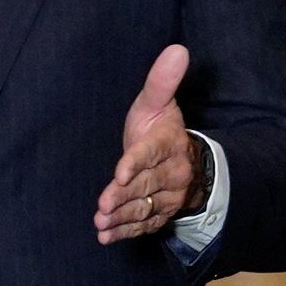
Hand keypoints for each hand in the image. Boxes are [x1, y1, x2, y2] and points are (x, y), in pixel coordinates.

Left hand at [92, 45, 204, 242]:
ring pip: (144, 207)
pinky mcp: (161, 213)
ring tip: (101, 223)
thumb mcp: (157, 103)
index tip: (120, 173)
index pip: (151, 153)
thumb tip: (177, 49)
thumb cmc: (160, 128)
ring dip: (122, 217)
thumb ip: (161, 81)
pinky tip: (106, 236)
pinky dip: (125, 231)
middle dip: (124, 196)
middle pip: (145, 185)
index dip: (135, 164)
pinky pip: (144, 224)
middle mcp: (172, 172)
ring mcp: (168, 196)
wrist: (183, 159)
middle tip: (103, 206)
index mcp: (168, 143)